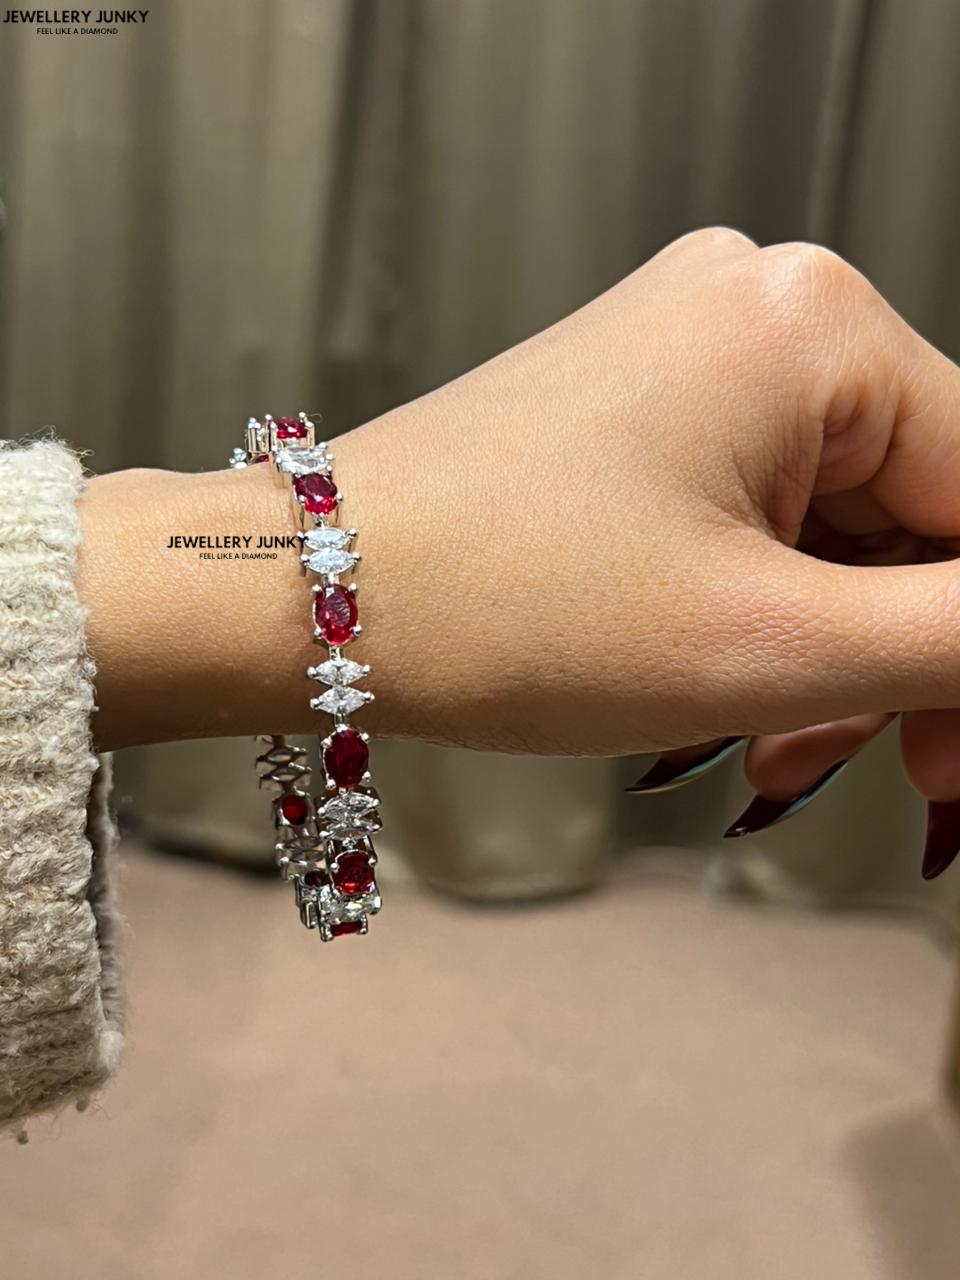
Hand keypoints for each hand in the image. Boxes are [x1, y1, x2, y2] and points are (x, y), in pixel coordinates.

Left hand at [79, 229, 959, 859]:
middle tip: (893, 775)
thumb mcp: (775, 645)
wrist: (309, 602)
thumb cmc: (505, 609)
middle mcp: (753, 307)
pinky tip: (729, 693)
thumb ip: (957, 635)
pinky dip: (757, 608)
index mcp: (809, 323)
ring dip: (822, 649)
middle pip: (911, 507)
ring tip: (776, 748)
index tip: (957, 759)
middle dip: (894, 656)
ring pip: (831, 524)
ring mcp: (686, 349)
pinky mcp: (637, 400)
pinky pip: (753, 510)